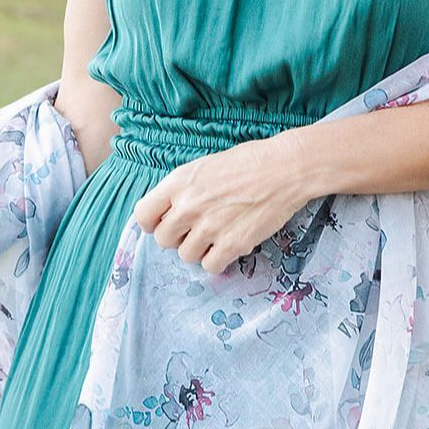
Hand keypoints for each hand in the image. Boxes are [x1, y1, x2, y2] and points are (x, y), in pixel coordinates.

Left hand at [131, 128, 310, 274]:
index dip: (153, 222)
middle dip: (178, 236)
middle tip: (196, 228)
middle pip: (163, 240)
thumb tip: (171, 212)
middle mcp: (189, 205)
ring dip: (199, 248)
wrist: (284, 168)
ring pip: (186, 255)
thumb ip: (184, 189)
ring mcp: (209, 227)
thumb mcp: (205, 166)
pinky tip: (230, 243)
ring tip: (217, 233)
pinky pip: (210, 266)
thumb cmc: (248, 162)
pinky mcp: (232, 244)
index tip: (165, 222)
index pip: (143, 214)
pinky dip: (218, 259)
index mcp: (179, 182)